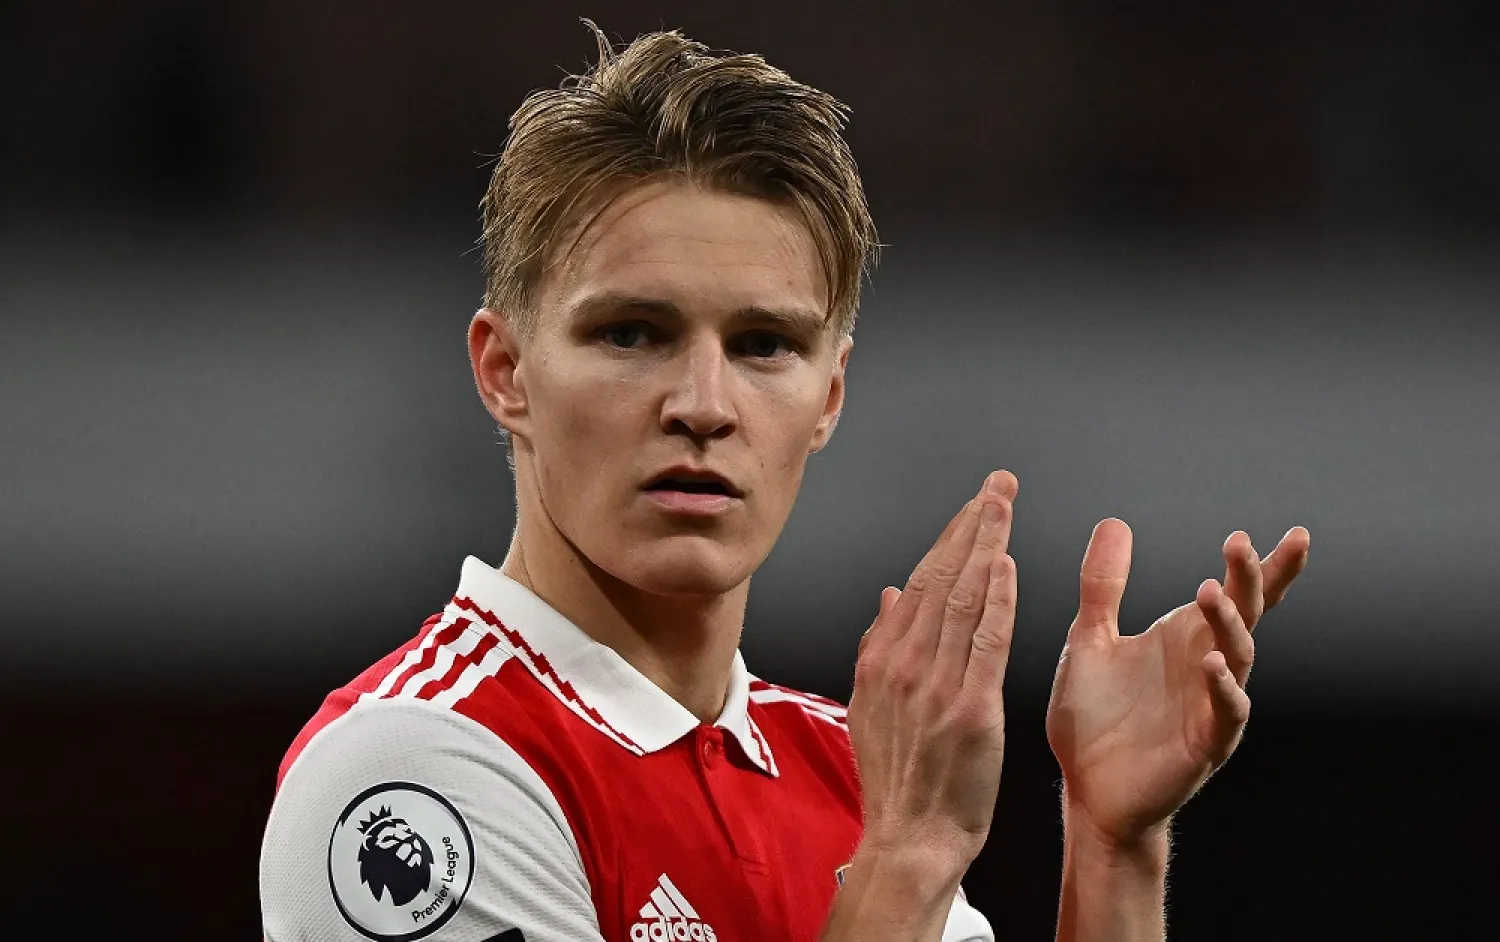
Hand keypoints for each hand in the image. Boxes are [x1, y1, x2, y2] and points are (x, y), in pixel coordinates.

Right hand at [848, 470, 1018, 867]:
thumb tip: (890, 594)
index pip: (919, 582)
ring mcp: (935, 685)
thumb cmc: (899, 780)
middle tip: (997, 485)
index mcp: (881, 661)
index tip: (972, 505)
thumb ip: (879, 646)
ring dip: (986, 545)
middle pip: (942, 578)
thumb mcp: (871, 707)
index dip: (949, 538)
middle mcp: (903, 665)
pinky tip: (1006, 564)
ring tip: (1004, 505)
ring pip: (962, 598)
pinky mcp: (970, 709)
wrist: (909, 840)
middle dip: (971, 524)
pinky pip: (985, 641)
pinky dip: (996, 599)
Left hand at [1045, 520, 1310, 846]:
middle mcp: (1207, 666)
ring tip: (1209, 590)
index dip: (1266, 567)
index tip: (1294, 534)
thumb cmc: (1095, 719)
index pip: (1237, 596)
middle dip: (1250, 579)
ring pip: (1238, 658)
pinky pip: (1225, 713)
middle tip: (1239, 543)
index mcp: (1186, 638)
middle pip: (1245, 615)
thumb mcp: (1090, 639)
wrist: (1087, 790)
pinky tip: (1212, 664)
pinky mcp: (1203, 744)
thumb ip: (1104, 585)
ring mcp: (1211, 705)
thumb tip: (1115, 522)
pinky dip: (1223, 688)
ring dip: (1228, 623)